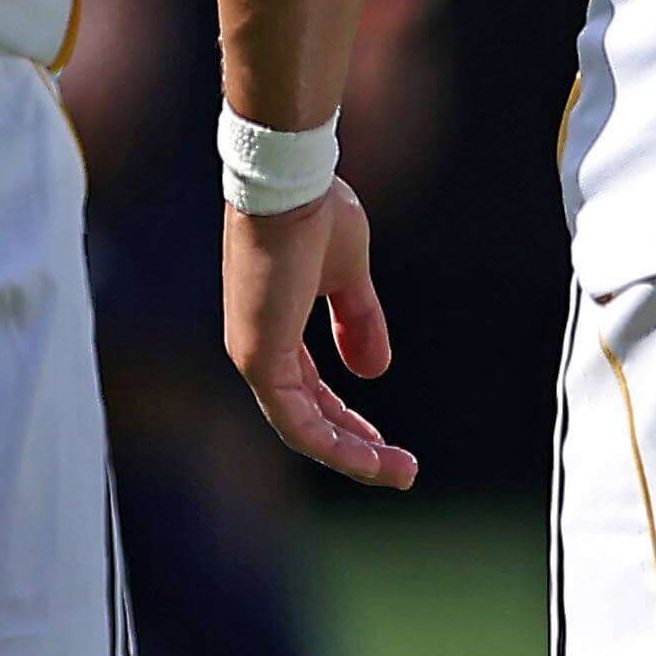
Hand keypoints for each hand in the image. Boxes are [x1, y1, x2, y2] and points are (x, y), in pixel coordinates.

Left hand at [223, 181, 414, 489]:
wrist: (290, 184)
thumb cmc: (313, 212)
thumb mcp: (347, 273)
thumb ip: (358, 320)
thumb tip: (374, 370)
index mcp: (275, 326)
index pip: (309, 392)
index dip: (347, 421)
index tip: (385, 443)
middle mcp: (258, 347)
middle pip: (308, 418)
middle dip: (355, 447)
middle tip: (399, 469)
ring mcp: (255, 355)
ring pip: (304, 429)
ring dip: (352, 456)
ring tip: (398, 472)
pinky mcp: (260, 358)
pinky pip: (297, 422)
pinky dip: (334, 445)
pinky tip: (370, 457)